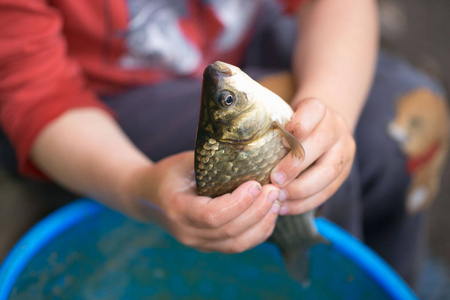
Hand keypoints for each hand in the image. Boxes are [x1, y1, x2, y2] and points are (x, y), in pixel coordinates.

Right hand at [127, 151, 281, 252]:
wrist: (148, 197)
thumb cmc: (168, 173)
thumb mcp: (184, 161)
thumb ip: (211, 160)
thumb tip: (250, 150)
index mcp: (177, 209)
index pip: (212, 215)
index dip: (238, 203)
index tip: (256, 184)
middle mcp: (186, 232)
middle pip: (230, 231)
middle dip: (258, 211)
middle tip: (275, 190)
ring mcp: (197, 243)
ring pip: (237, 244)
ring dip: (262, 224)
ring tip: (277, 202)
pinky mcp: (208, 246)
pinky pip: (236, 246)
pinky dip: (257, 233)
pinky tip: (269, 216)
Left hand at [270, 98, 355, 214]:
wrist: (324, 127)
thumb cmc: (293, 125)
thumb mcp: (285, 117)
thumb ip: (273, 128)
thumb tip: (245, 150)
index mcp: (319, 109)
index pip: (313, 110)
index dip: (298, 126)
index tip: (281, 142)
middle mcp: (335, 127)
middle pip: (320, 143)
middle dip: (295, 165)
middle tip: (274, 180)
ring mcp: (344, 150)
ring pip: (329, 171)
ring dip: (301, 189)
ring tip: (279, 197)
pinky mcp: (345, 171)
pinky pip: (328, 190)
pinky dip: (306, 202)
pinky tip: (286, 207)